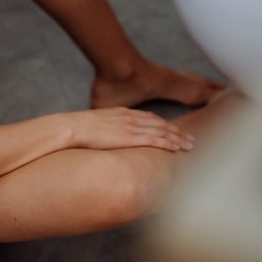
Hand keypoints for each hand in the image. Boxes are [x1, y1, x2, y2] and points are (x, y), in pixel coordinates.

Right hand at [60, 108, 194, 152]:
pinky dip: (167, 143)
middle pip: (160, 123)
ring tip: (189, 145)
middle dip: (176, 131)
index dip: (164, 125)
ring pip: (161, 131)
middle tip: (190, 138)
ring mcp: (131, 126)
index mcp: (122, 113)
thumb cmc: (78, 130)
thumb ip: (106, 131)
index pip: (149, 118)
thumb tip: (108, 141)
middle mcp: (130, 117)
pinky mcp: (129, 136)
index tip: (174, 130)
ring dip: (177, 138)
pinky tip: (176, 148)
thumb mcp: (95, 126)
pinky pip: (154, 139)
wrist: (71, 127)